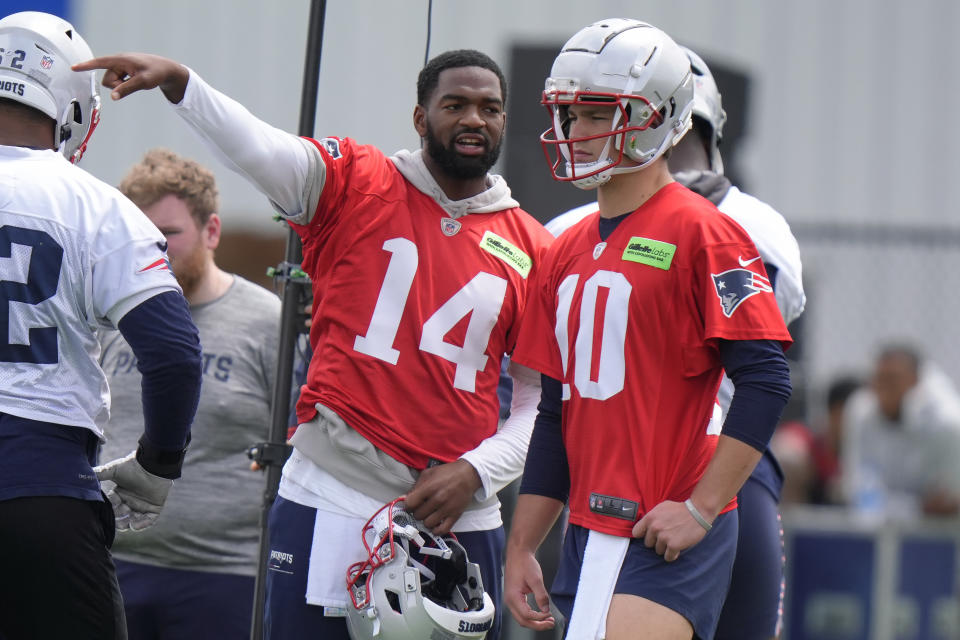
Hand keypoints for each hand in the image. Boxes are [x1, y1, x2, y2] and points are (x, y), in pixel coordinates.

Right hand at [72, 53, 189, 103]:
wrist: (167, 70)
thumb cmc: (156, 73)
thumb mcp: (142, 82)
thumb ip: (126, 89)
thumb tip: (113, 97)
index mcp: (121, 60)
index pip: (100, 62)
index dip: (86, 66)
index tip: (73, 68)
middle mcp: (119, 62)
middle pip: (107, 79)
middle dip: (117, 86)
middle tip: (134, 83)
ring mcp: (122, 67)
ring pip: (112, 82)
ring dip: (122, 86)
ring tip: (136, 81)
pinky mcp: (125, 72)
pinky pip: (118, 82)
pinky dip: (125, 85)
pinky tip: (136, 80)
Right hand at [94, 451, 172, 531]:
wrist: (152, 464)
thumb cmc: (132, 466)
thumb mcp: (114, 470)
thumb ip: (99, 474)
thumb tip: (82, 475)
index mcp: (120, 494)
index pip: (112, 507)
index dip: (109, 509)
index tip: (110, 508)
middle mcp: (130, 501)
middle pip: (121, 516)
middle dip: (118, 520)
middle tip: (117, 520)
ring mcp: (143, 505)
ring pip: (133, 520)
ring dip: (128, 524)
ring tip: (126, 524)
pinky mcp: (155, 507)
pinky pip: (149, 520)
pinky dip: (142, 525)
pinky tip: (134, 525)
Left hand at [403, 459, 480, 535]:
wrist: (468, 475)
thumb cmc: (447, 473)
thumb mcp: (428, 473)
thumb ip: (416, 486)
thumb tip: (405, 498)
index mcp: (430, 487)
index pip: (410, 504)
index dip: (408, 505)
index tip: (411, 504)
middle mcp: (438, 499)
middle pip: (418, 515)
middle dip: (417, 512)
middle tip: (421, 508)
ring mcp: (447, 508)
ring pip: (428, 524)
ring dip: (426, 520)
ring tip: (429, 515)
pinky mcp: (455, 515)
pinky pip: (442, 530)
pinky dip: (436, 530)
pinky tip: (435, 524)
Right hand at [504, 546, 555, 630]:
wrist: (518, 554)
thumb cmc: (524, 563)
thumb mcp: (536, 579)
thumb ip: (541, 596)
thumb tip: (546, 610)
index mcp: (513, 597)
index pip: (527, 615)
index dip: (539, 618)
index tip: (549, 615)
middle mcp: (509, 600)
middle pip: (523, 621)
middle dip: (538, 625)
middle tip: (551, 623)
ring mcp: (511, 599)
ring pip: (522, 618)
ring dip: (535, 621)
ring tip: (548, 620)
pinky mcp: (514, 597)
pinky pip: (522, 611)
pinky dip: (532, 615)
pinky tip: (541, 613)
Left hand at [631, 500, 707, 561]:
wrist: (697, 512)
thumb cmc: (680, 509)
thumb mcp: (661, 507)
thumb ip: (652, 517)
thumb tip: (644, 526)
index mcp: (650, 518)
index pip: (636, 532)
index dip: (643, 535)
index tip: (650, 536)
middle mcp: (655, 528)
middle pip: (648, 544)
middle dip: (656, 542)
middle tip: (666, 537)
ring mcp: (664, 537)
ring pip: (658, 551)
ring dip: (665, 548)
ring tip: (673, 540)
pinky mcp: (673, 545)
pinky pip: (668, 557)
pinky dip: (672, 555)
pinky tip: (677, 549)